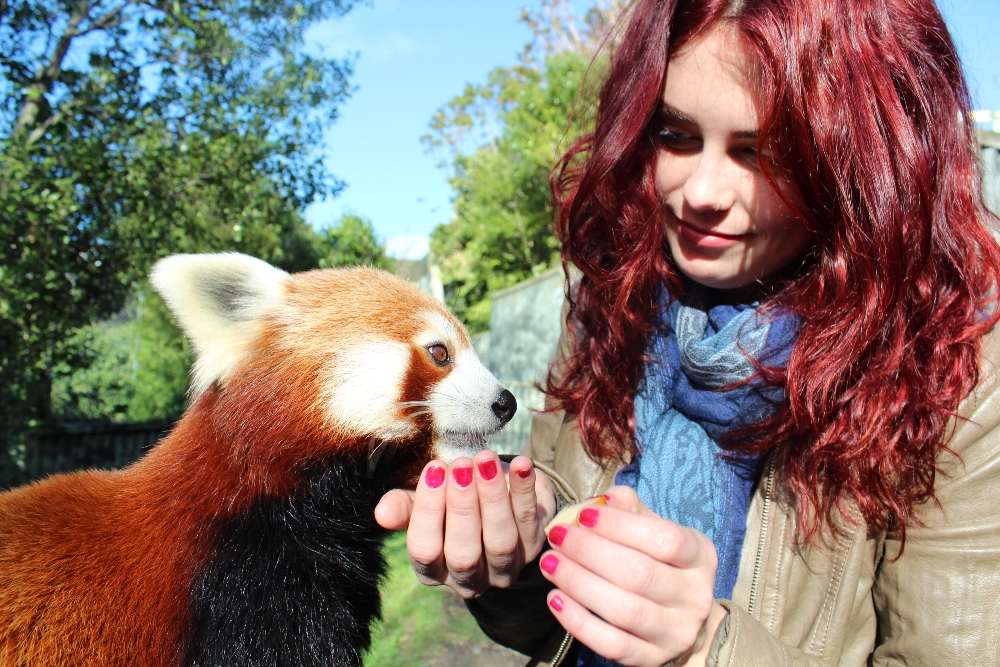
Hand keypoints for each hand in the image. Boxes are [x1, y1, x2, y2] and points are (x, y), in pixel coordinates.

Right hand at [374, 451, 556, 598]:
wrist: (498, 497)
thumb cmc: (451, 503)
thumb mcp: (425, 504)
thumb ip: (404, 507)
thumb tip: (381, 513)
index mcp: (435, 570)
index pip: (426, 550)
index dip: (428, 512)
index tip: (433, 471)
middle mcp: (470, 579)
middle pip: (464, 553)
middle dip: (462, 507)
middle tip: (460, 465)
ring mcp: (506, 567)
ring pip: (500, 540)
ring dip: (492, 497)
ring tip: (484, 459)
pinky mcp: (535, 548)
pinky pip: (531, 519)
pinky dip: (525, 489)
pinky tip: (521, 462)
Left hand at [539, 486, 726, 666]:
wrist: (677, 615)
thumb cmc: (658, 559)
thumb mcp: (653, 528)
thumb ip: (627, 508)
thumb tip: (597, 502)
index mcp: (700, 556)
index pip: (665, 539)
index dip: (620, 526)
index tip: (582, 515)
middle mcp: (695, 597)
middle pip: (639, 575)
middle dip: (589, 552)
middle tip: (557, 537)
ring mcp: (676, 632)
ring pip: (624, 610)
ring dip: (578, 583)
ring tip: (550, 563)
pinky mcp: (652, 659)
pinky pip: (612, 644)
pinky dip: (579, 622)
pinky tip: (555, 598)